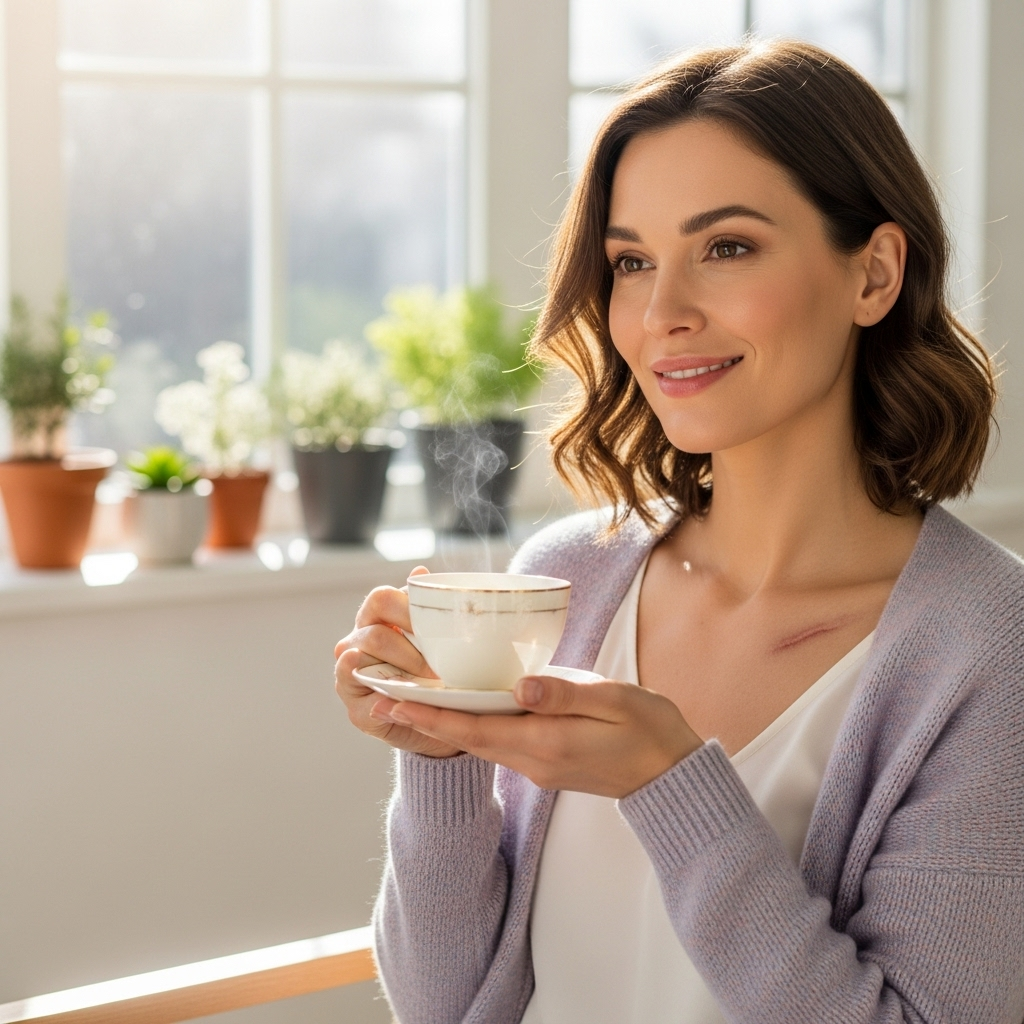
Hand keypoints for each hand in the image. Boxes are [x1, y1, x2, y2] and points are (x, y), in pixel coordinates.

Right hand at [335, 566, 461, 758]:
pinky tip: (388, 688)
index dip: (406, 607)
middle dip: (411, 649)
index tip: (435, 623)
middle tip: (439, 664)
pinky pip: (359, 693)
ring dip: (402, 670)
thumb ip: (426, 609)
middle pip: (375, 633)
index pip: (381, 599)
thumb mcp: (435, 641)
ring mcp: (350, 674)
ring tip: (430, 681)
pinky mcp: (355, 708)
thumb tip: (420, 571)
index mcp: (376, 620)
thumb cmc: (433, 673)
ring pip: (364, 658)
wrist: (435, 722)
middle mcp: (356, 642)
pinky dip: (374, 688)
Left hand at [375, 673, 703, 797]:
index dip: (435, 714)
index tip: (397, 701)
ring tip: (410, 703)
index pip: (478, 727)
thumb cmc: (648, 729)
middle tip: (382, 701)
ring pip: (481, 743)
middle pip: (469, 738)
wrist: (669, 775)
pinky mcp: (546, 763)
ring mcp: (539, 766)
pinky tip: (461, 712)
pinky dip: (472, 729)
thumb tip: (521, 686)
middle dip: (426, 720)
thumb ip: (566, 694)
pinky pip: (498, 745)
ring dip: (444, 725)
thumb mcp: (615, 701)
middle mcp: (535, 760)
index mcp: (548, 742)